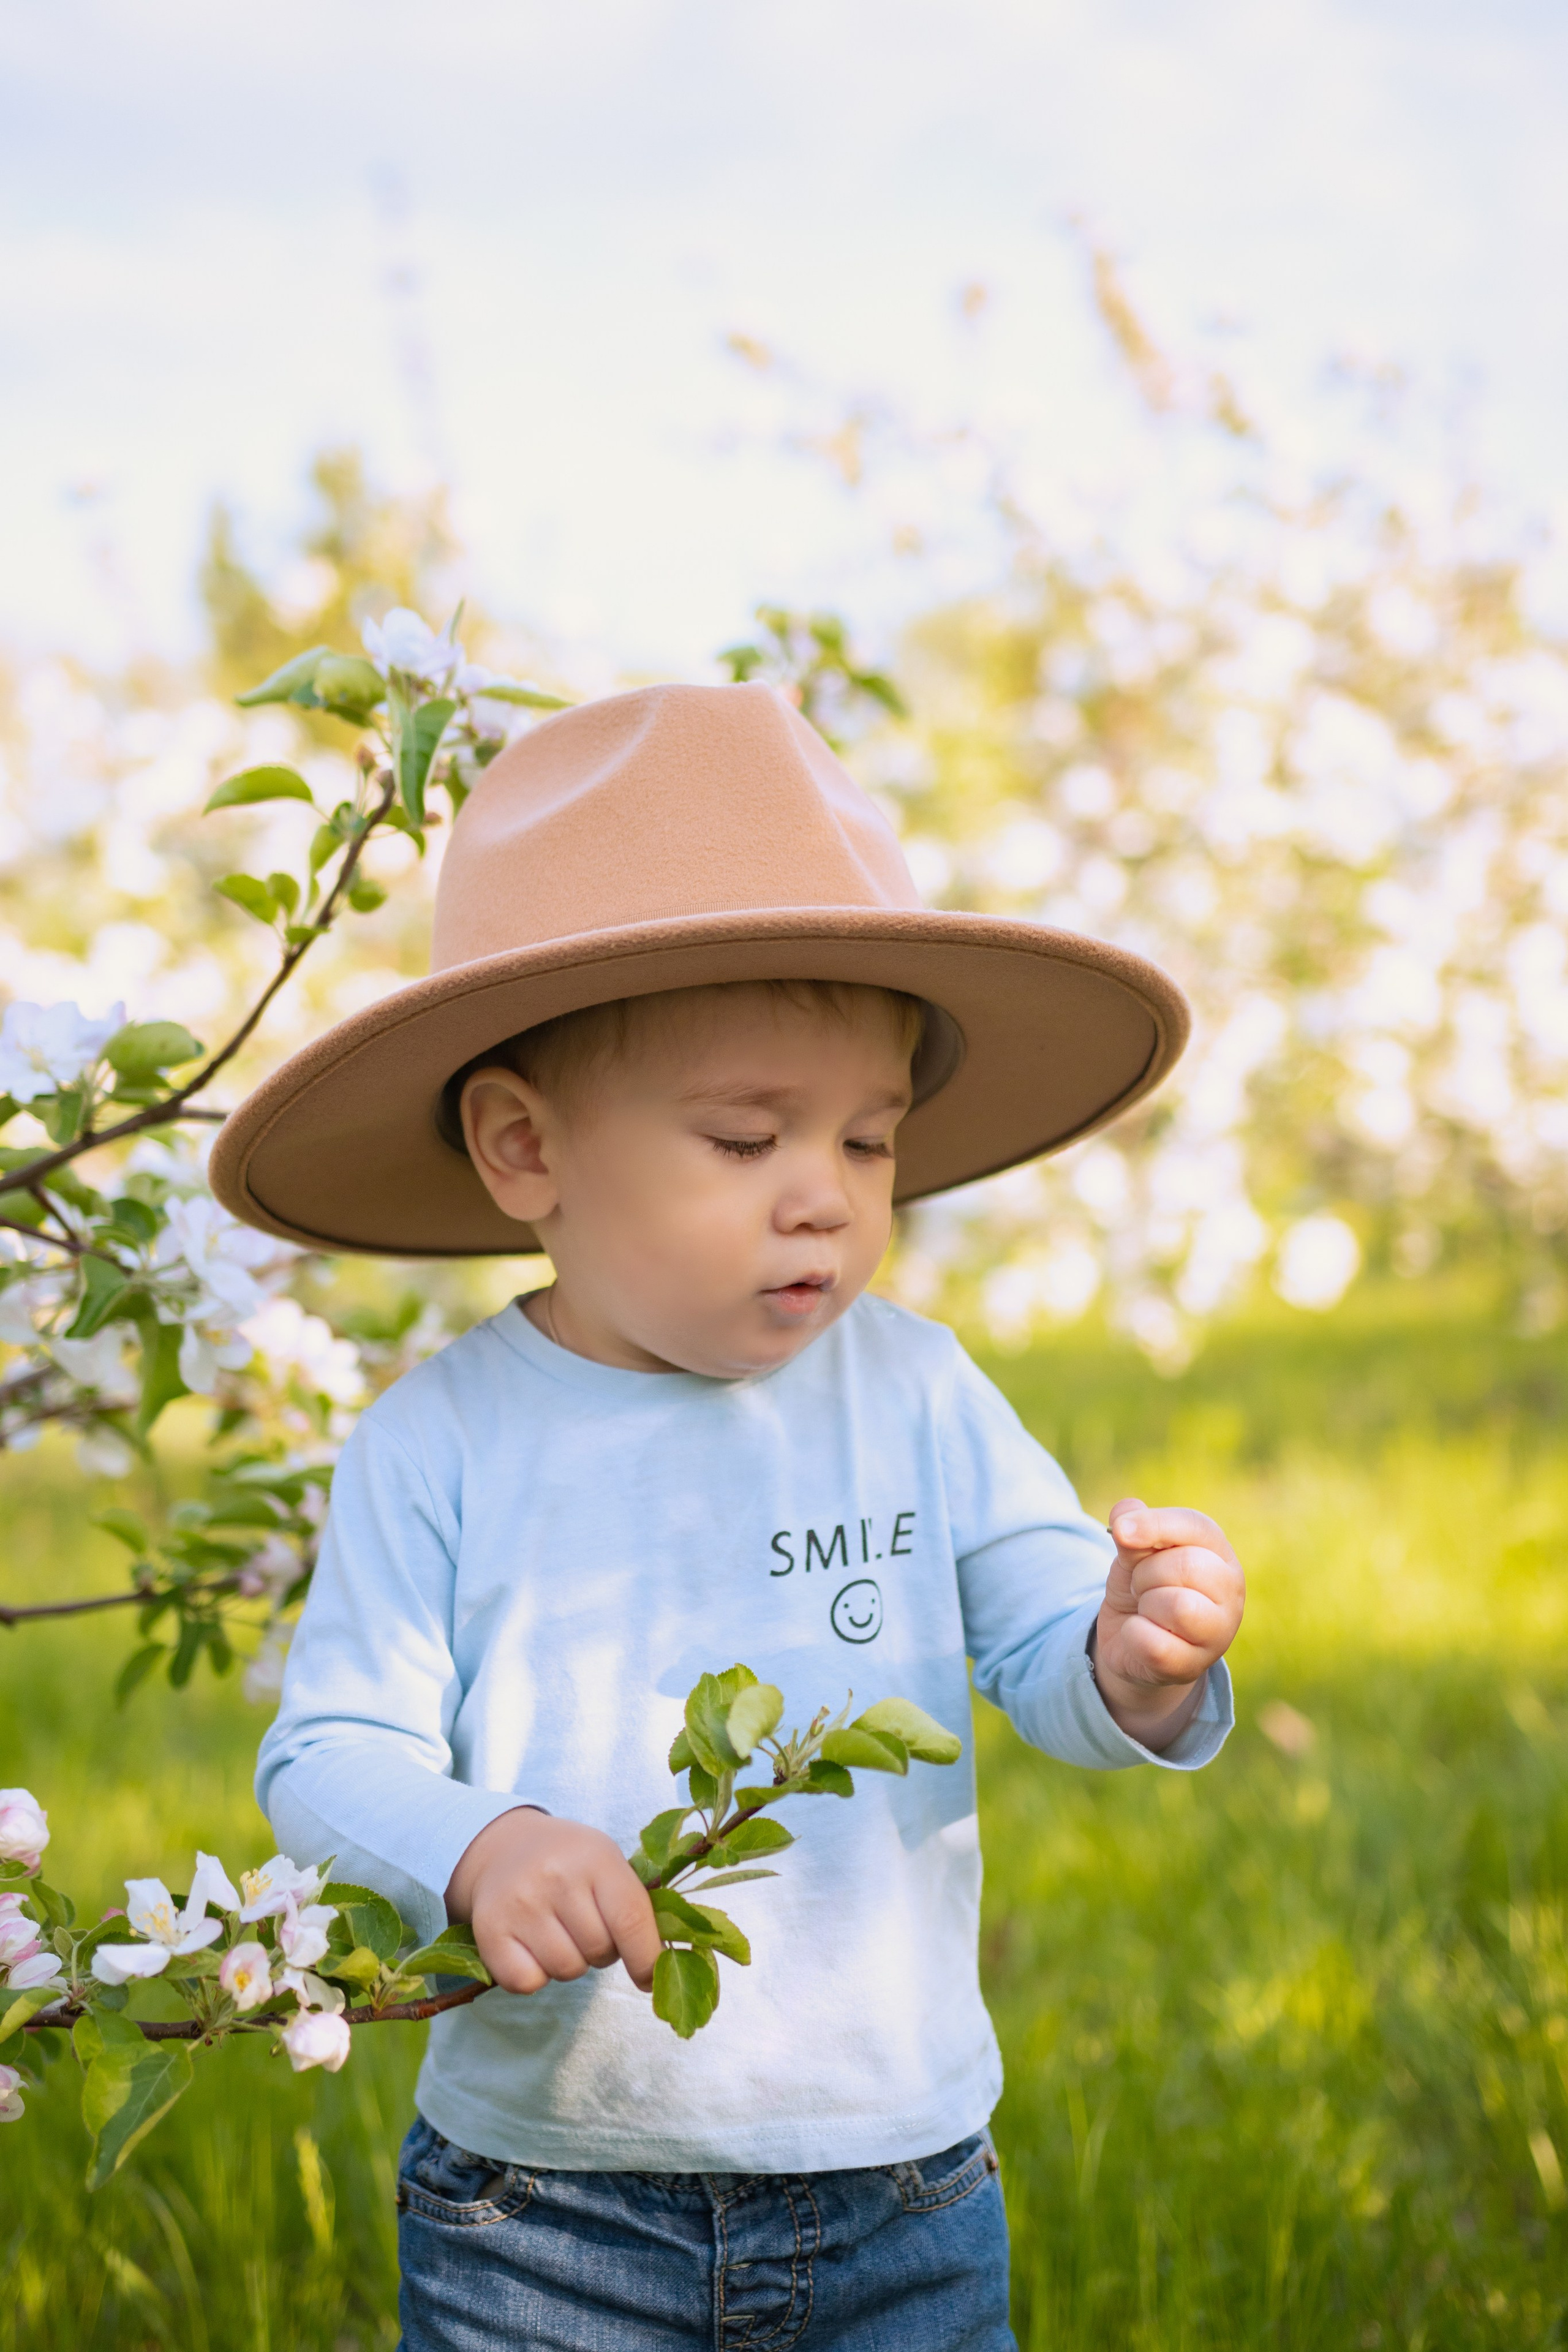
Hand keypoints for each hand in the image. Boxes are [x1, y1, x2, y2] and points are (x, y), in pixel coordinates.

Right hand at [444, 1809, 661, 1994]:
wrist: (503, 1847)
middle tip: (586, 1929)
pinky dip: (535, 1976)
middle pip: (600, 1951)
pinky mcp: (490, 1930)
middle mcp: (556, 1876)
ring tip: (559, 1933)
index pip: (631, 1921)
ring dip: (570, 1963)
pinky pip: (527, 1982)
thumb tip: (660, 1965)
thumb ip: (635, 1907)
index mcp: (596, 1857)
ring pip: (566, 1970)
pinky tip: (532, 1947)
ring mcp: (520, 1903)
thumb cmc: (568, 1861)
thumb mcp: (606, 1863)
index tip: (649, 1979)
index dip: (646, 1959)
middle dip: (601, 1952)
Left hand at [1093, 1498, 1244, 1748]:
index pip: (1195, 1526)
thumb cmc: (1143, 1588)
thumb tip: (1124, 1512)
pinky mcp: (1194, 1666)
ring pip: (1178, 1606)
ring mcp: (1219, 1632)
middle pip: (1186, 1566)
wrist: (1131, 1643)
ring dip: (1146, 1605)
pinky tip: (1142, 1635)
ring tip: (1147, 1610)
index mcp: (1218, 1552)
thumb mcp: (1133, 1553)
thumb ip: (1131, 1530)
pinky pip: (1154, 1643)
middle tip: (1142, 1586)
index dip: (1154, 1524)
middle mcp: (1230, 1590)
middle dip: (1146, 1573)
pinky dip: (1134, 1635)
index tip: (1120, 1531)